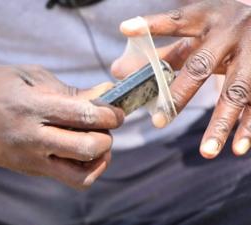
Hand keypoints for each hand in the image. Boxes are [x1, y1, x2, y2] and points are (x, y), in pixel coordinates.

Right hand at [0, 65, 122, 188]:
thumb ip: (66, 90)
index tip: (116, 109)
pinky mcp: (26, 170)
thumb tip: (102, 98)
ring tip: (95, 141)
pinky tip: (78, 151)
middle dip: (108, 136)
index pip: (86, 115)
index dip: (111, 113)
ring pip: (81, 173)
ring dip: (99, 158)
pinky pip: (65, 177)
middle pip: (89, 147)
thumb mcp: (26, 76)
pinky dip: (82, 168)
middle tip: (106, 124)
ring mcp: (28, 158)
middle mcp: (31, 136)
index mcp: (32, 105)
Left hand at [112, 0, 250, 157]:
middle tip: (159, 122)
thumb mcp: (194, 32)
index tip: (127, 29)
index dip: (152, 25)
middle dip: (179, 95)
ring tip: (206, 152)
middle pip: (202, 66)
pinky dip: (248, 128)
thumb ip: (159, 50)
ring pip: (236, 92)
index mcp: (206, 18)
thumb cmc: (219, 29)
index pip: (177, 21)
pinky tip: (236, 148)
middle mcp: (230, 34)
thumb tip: (117, 70)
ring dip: (220, 124)